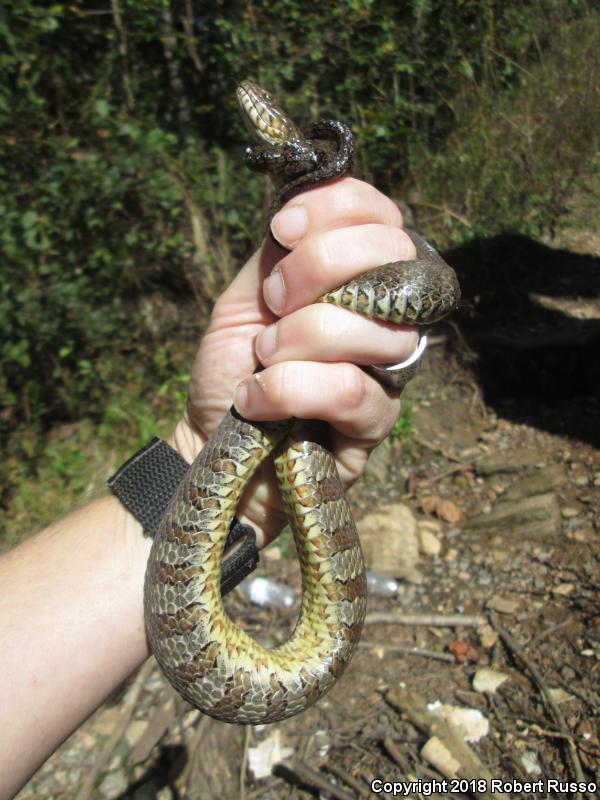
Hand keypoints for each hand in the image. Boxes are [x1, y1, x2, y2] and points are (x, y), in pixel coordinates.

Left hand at [171, 177, 418, 545]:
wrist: (212, 441)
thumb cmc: (231, 368)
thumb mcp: (244, 296)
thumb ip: (278, 253)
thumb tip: (302, 206)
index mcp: (356, 278)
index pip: (383, 217)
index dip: (341, 207)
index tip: (283, 228)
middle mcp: (384, 316)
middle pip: (396, 258)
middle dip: (319, 267)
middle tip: (272, 302)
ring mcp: (387, 370)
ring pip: (374, 328)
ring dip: (299, 339)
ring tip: (260, 360)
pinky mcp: (375, 424)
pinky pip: (351, 390)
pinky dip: (289, 390)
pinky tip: (256, 402)